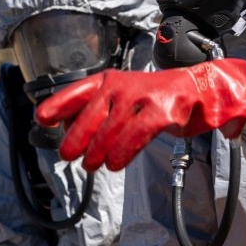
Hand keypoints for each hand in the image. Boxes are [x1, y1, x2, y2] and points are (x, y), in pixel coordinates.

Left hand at [35, 60, 245, 172]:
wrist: (204, 90)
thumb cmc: (160, 99)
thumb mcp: (125, 100)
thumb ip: (100, 112)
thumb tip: (70, 131)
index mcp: (112, 80)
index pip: (79, 91)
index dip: (58, 105)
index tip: (41, 118)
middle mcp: (125, 85)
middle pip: (90, 115)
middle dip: (76, 138)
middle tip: (68, 156)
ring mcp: (143, 96)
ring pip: (110, 129)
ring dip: (98, 151)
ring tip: (93, 165)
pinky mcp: (162, 112)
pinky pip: (134, 135)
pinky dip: (122, 152)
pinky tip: (115, 164)